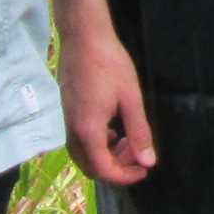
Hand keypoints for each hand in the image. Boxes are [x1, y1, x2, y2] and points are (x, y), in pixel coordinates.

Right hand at [52, 0, 157, 184]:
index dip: (125, 176)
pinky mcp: (66, 111)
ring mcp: (66, 121)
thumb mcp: (131, 98)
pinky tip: (114, 125)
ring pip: (84, 153)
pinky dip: (98, 141)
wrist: (83, 36)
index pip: (103, 171)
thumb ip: (139, 132)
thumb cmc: (110, 64)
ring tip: (129, 138)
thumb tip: (148, 162)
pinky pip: (80, 139)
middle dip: (116, 167)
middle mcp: (72, 131)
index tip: (144, 170)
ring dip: (107, 154)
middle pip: (90, 167)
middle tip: (138, 151)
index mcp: (88, 131)